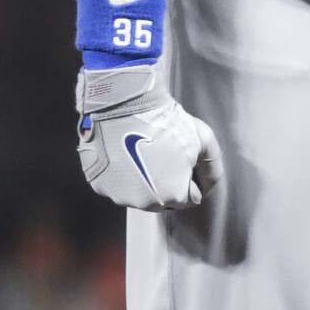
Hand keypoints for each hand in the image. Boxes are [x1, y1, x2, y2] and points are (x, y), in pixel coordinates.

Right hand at [76, 65, 222, 210]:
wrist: (123, 105)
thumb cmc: (167, 122)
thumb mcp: (204, 142)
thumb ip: (211, 170)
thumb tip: (205, 188)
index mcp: (170, 197)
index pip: (189, 196)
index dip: (191, 175)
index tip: (184, 156)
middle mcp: (142, 204)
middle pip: (163, 196)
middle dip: (168, 179)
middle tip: (165, 151)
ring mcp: (118, 195)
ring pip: (139, 191)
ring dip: (144, 177)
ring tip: (144, 149)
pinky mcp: (98, 184)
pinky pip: (118, 182)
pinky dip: (123, 171)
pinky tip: (125, 150)